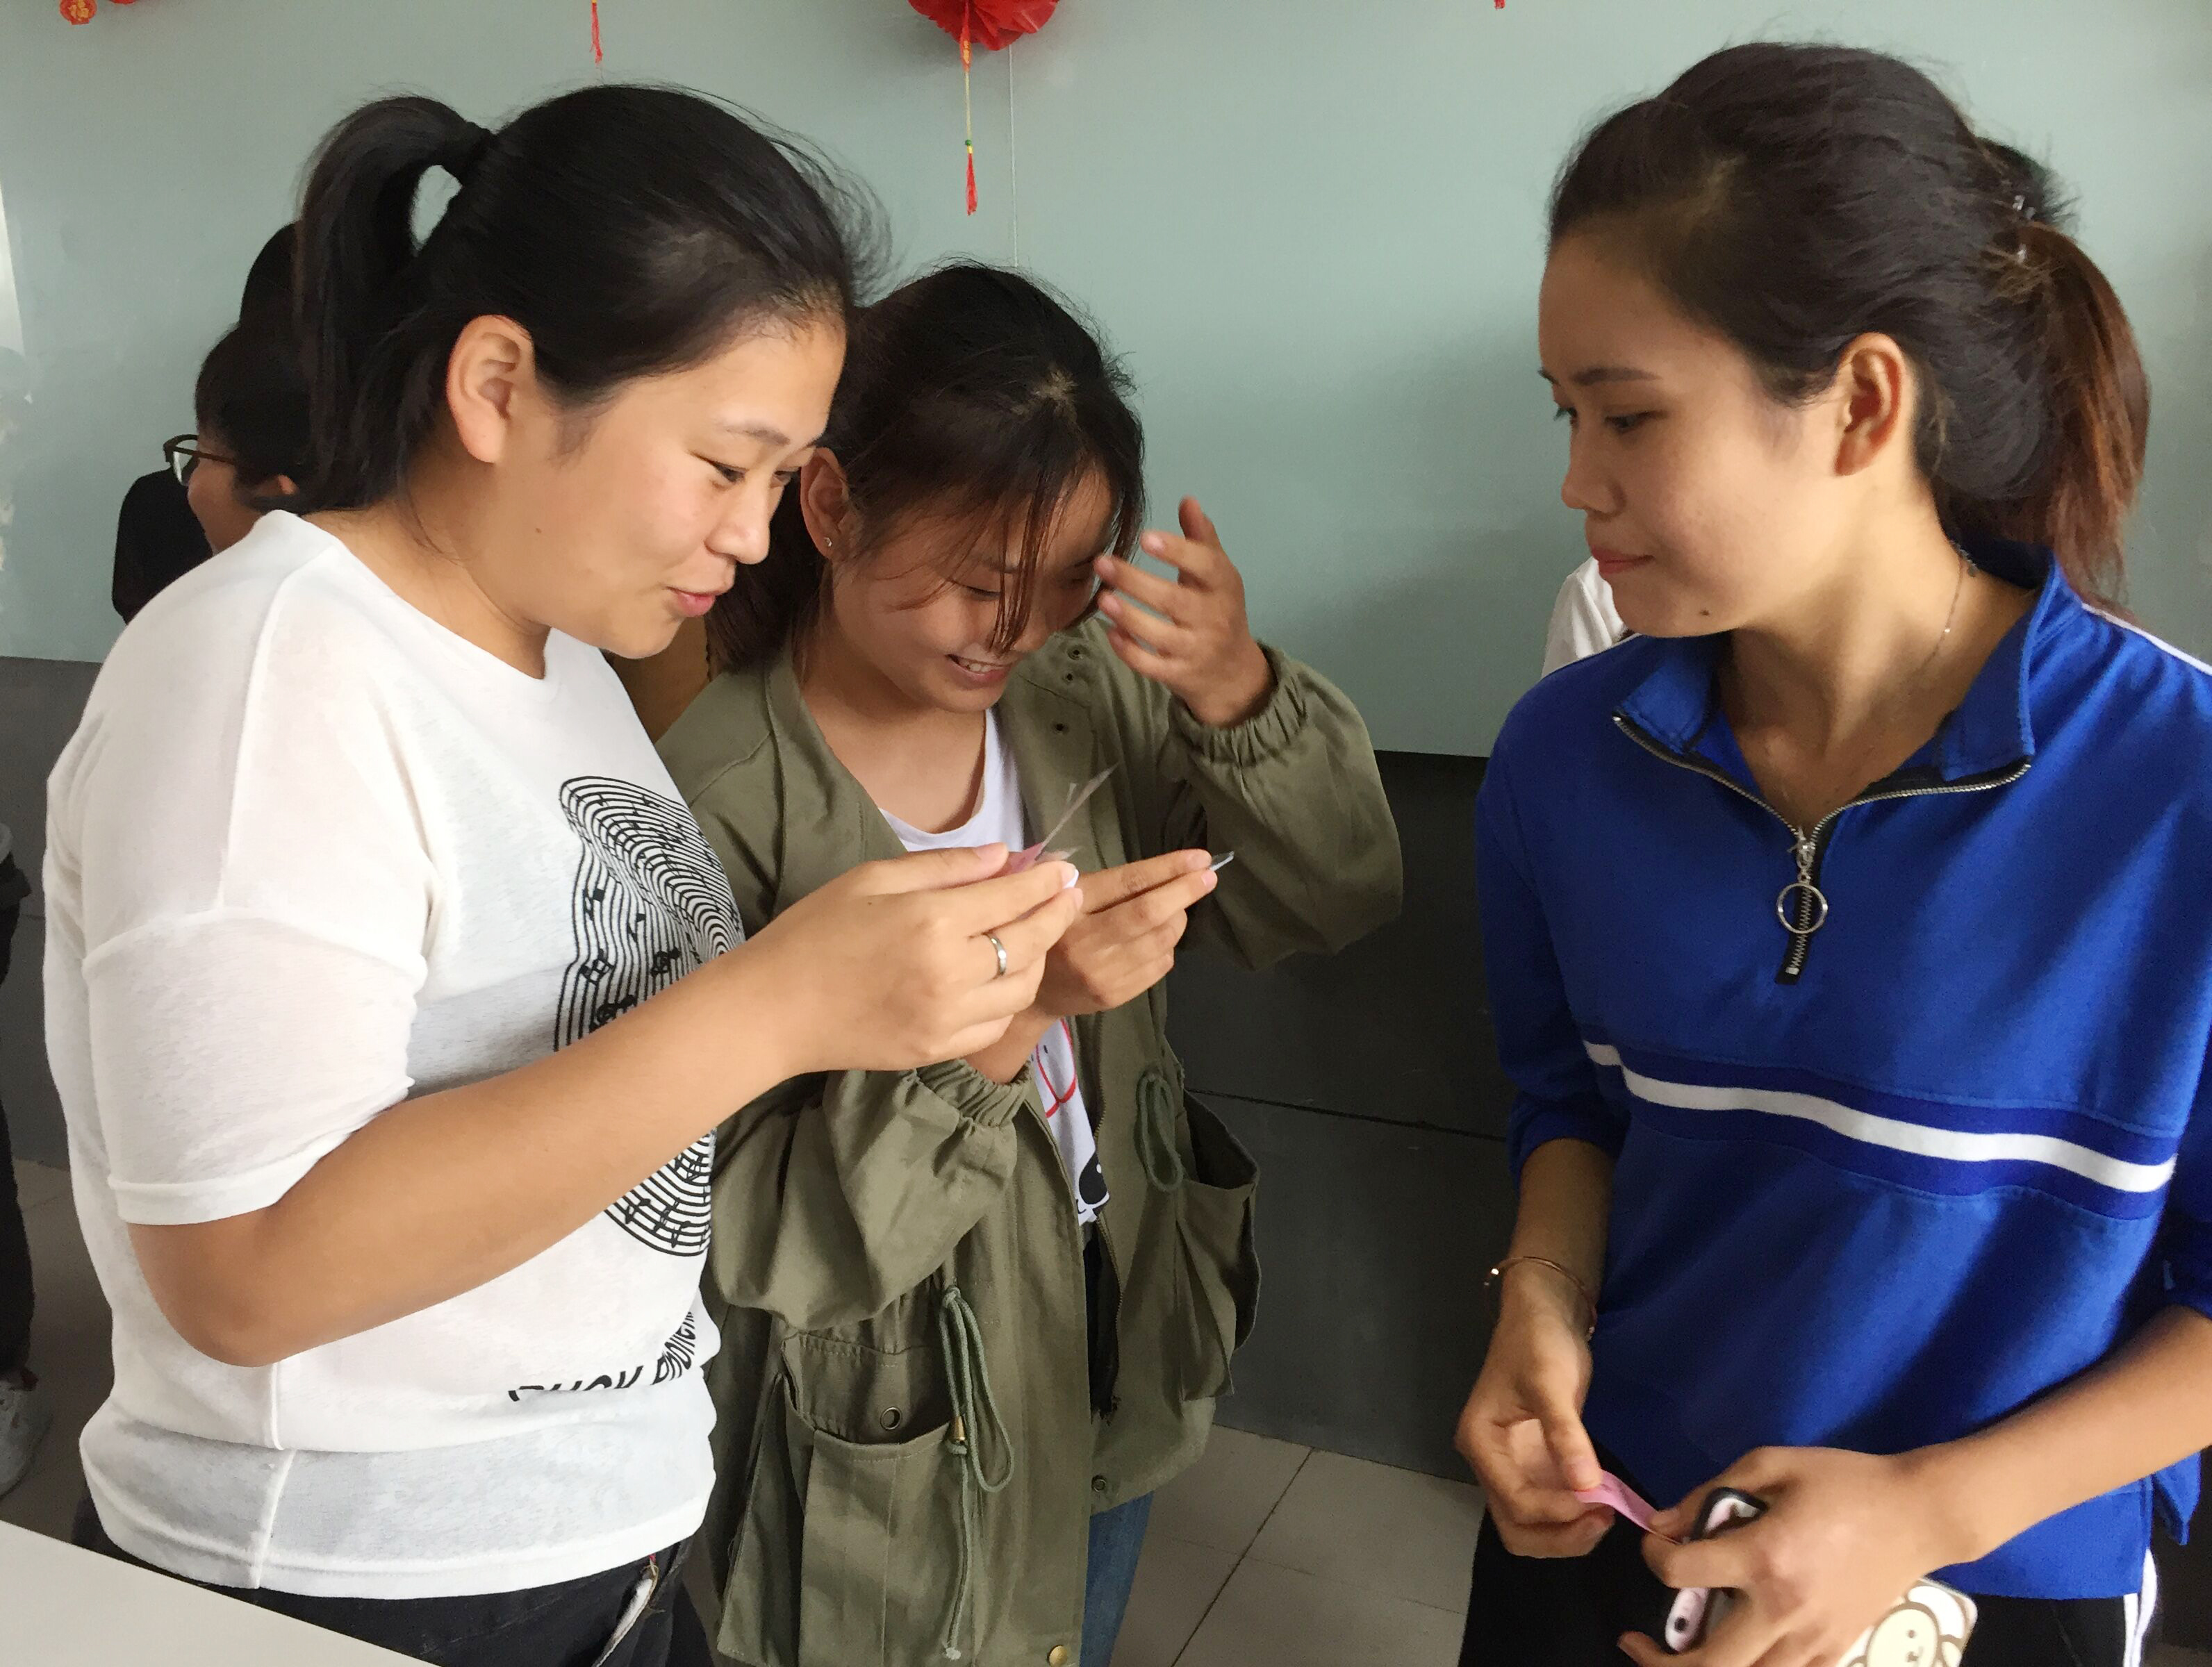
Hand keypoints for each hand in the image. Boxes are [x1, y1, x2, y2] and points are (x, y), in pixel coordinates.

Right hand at [749, 845, 1082, 1075]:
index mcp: (931, 920)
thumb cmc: (814, 933)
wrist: (774, 1010)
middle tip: (1069, 896)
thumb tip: (1002, 856)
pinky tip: (1003, 979)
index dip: (1045, 881)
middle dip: (1056, 914)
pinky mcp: (938, 1049)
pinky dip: (1010, 999)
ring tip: (1035, 936)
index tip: (1064, 869)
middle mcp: (951, 972)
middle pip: (1029, 941)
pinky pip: (996, 1025)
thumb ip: (943, 867)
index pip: (1012, 897)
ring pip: (1022, 988)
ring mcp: (948, 1018)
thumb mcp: (871, 879)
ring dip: (1038, 958)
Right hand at [1037, 850, 1218, 1019]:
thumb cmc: (1052, 931)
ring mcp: (1102, 974)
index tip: (1200, 858)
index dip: (1167, 869)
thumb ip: (1103, 884)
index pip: (1127, 883)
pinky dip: (1168, 945)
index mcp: (1070, 909)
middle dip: (1185, 891)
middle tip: (1208, 876)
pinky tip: (1157, 937)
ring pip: (1162, 939)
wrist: (1034, 992)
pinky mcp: (1116, 995)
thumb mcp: (1062, 897)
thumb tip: (1166, 870)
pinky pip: (1160, 964)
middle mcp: (1086, 943)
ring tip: (1175, 907)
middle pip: (1149, 913)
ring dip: (1178, 918)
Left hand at [1095, 497, 1273, 728]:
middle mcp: (1213, 619)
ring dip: (1129, 617)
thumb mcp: (1218, 575)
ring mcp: (1196, 650)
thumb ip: (1201, 539)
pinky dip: (1129, 651)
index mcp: (1223, 586)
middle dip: (1135, 582)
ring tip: (1102, 598)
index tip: (1145, 538)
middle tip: (1101, 562)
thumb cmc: (1219, 610)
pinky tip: (1110, 633)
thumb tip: (1187, 499)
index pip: (1204, 566)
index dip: (1176, 552)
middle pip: (1173, 600)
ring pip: (1160, 635)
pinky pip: (1151, 666)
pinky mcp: (1179, 676)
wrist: (1233, 672)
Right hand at [1454, 1267, 1610, 1556]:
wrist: (1544, 1314)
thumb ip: (1565, 1435)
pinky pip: (1551, 1507)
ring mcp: (1514, 1467)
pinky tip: (1604, 1501)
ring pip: (1532, 1526)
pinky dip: (1575, 1516)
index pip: (1514, 1501)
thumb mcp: (1551, 1383)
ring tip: (1606, 1513)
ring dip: (1568, 1532)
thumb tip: (1587, 1488)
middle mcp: (1491, 1463)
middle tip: (1603, 1520)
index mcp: (1481, 1443)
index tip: (1598, 1502)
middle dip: (1558, 1536)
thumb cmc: (1539, 1342)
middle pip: (1516, 1528)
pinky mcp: (1536, 1464)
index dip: (1556, 1511)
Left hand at [1623, 1447, 1960, 1666]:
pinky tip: (1737, 1647)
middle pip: (1709, 1663)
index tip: (1656, 1542)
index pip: (1682, 1572)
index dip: (1653, 1556)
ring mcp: (1813, 1640)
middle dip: (1660, 1659)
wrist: (1918, 1515)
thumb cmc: (1843, 1482)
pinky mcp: (1835, 1651)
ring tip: (1680, 1650)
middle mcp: (1784, 1610)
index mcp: (1764, 1557)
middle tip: (1636, 1640)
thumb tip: (1661, 1524)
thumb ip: (1708, 1493)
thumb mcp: (1770, 1463)